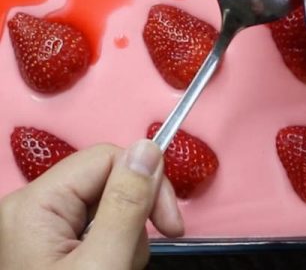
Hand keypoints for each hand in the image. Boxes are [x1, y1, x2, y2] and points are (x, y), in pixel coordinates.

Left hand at [0, 140, 182, 269]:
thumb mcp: (103, 267)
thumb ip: (127, 204)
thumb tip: (148, 148)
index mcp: (34, 204)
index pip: (106, 158)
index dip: (146, 181)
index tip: (172, 224)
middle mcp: (32, 206)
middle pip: (108, 178)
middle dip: (135, 215)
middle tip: (142, 254)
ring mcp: (41, 224)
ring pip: (109, 201)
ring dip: (128, 234)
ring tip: (120, 268)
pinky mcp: (53, 240)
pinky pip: (99, 222)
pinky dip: (117, 243)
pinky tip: (112, 266)